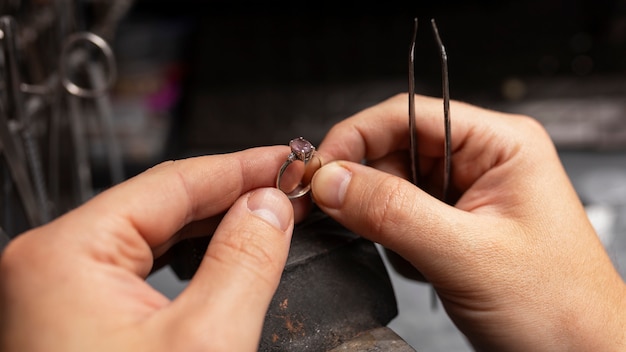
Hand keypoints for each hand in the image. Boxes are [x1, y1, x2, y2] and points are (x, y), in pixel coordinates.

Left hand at [0, 146, 296, 351]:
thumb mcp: (205, 343)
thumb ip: (244, 259)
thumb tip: (270, 205)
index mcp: (66, 254)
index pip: (172, 182)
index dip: (240, 167)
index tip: (287, 160)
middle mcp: (53, 265)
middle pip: (162, 204)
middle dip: (232, 193)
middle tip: (289, 186)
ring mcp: (63, 292)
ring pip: (155, 235)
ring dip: (215, 223)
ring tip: (269, 213)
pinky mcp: (81, 320)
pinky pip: (145, 267)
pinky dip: (192, 257)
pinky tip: (227, 251)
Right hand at [310, 93, 625, 350]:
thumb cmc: (560, 307)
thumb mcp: (467, 254)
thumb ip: (393, 212)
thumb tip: (333, 180)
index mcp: (500, 144)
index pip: (408, 115)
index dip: (355, 135)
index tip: (318, 168)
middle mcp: (480, 162)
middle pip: (393, 148)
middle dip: (363, 182)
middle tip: (335, 211)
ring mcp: (464, 195)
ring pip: (391, 185)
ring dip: (381, 219)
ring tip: (409, 252)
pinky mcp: (451, 226)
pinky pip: (398, 217)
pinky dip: (392, 241)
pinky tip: (419, 263)